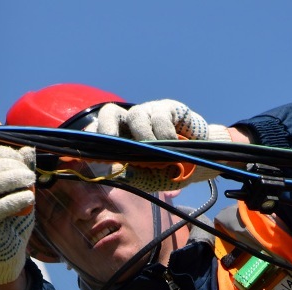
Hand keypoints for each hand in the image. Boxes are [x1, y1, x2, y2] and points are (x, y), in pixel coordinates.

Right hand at [0, 145, 36, 285]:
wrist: (1, 251)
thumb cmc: (8, 217)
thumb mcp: (14, 191)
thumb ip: (19, 171)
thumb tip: (27, 150)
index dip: (2, 152)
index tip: (21, 158)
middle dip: (11, 165)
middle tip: (29, 173)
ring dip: (13, 179)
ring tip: (31, 180)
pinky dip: (15, 200)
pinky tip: (29, 197)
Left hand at [94, 100, 231, 191]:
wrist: (202, 161)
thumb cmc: (171, 170)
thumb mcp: (149, 179)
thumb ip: (132, 176)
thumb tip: (113, 171)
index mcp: (122, 139)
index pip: (100, 131)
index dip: (91, 136)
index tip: (89, 150)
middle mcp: (131, 123)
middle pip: (109, 112)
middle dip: (106, 126)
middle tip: (112, 141)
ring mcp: (149, 113)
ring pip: (136, 115)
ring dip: (143, 136)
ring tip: (156, 151)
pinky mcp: (168, 108)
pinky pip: (159, 117)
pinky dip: (163, 133)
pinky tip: (172, 142)